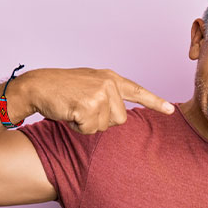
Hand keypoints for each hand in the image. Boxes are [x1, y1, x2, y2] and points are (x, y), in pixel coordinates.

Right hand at [13, 68, 173, 133]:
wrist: (37, 86)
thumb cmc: (62, 91)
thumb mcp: (90, 87)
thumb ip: (108, 96)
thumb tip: (122, 116)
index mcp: (110, 78)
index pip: (138, 91)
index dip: (155, 102)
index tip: (170, 111)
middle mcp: (108, 83)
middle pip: (120, 120)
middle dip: (100, 121)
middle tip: (82, 108)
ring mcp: (99, 93)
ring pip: (104, 126)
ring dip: (87, 124)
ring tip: (74, 108)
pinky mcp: (88, 104)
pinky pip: (89, 129)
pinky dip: (77, 126)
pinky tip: (68, 112)